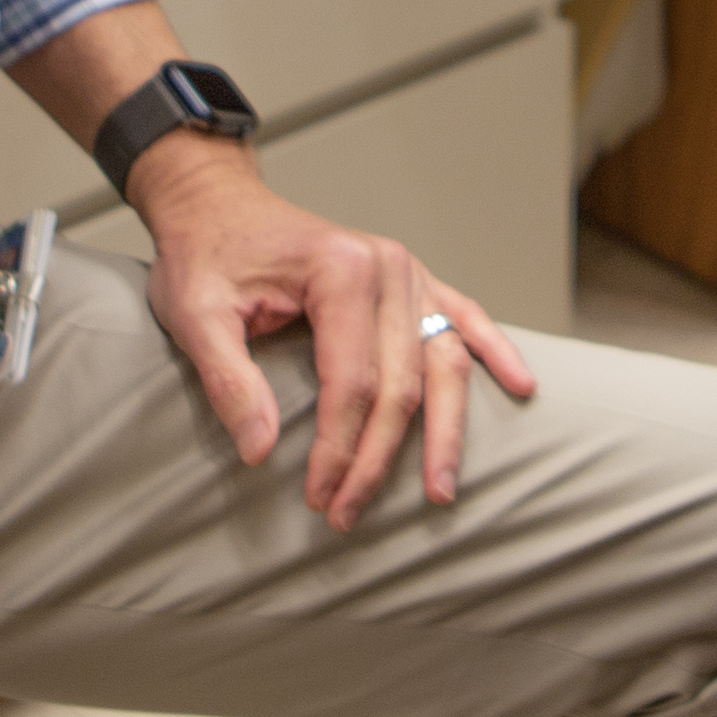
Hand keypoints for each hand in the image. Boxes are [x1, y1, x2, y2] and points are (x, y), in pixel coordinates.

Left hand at [126, 135, 536, 527]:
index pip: (353, 381)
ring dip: (447, 431)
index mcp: (341, 270)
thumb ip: (228, 379)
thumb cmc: (205, 255)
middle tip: (349, 513)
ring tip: (442, 491)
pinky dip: (496, 353)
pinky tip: (521, 386)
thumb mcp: (195, 313)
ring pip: (444, 363)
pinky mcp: (415, 281)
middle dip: (379, 457)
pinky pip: (467, 317)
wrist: (218, 203)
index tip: (319, 497)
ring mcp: (410, 272)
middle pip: (401, 383)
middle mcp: (389, 267)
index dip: (339, 447)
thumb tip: (260, 452)